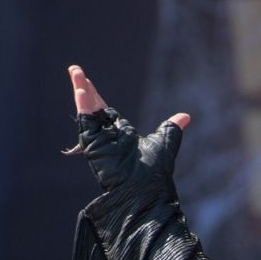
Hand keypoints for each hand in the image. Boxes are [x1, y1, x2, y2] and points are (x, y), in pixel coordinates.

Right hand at [64, 64, 190, 200]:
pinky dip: (83, 105)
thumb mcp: (165, 142)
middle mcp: (106, 137)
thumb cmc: (155, 172)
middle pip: (93, 107)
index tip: (88, 81)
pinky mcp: (92, 145)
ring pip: (86, 110)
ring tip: (75, 71)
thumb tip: (185, 117)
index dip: (96, 95)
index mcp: (120, 136)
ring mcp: (98, 140)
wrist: (146, 190)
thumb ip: (171, 127)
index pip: (105, 111)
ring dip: (80, 90)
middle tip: (75, 69)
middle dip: (84, 88)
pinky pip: (85, 122)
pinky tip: (80, 89)